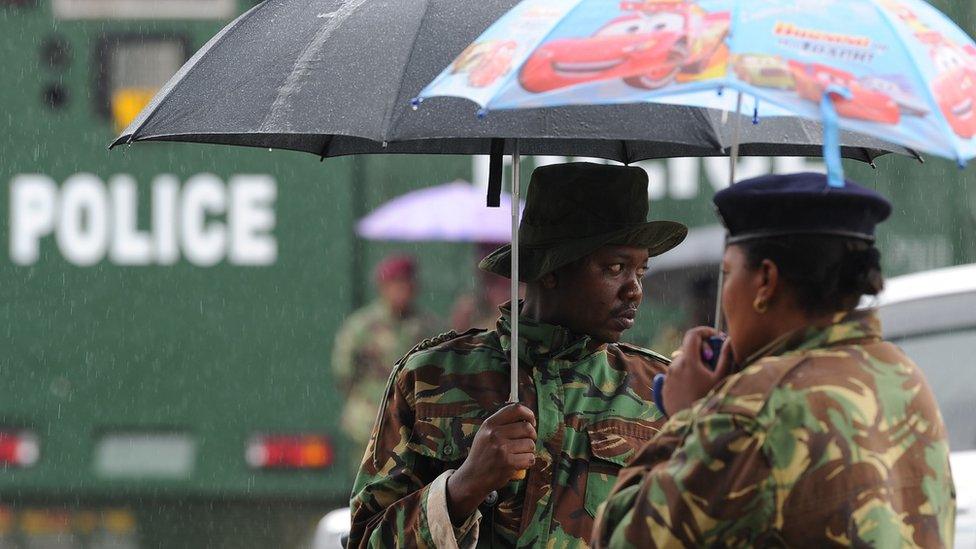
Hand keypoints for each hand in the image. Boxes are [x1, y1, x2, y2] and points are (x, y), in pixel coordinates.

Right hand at [446, 403, 536, 523]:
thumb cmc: (482, 454)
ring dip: (530, 450)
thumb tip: (526, 416)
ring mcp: (501, 448)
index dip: (529, 414)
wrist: (472, 477)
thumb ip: (501, 423)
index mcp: (490, 424)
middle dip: (532, 435)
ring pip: (530, 444)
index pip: (516, 409)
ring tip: (520, 454)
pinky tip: (520, 463)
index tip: (531, 422)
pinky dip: (528, 461)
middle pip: (527, 427)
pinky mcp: (508, 463)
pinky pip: (530, 458)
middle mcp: (495, 434)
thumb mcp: (485, 433)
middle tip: (528, 442)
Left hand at [661, 327, 733, 415]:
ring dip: (693, 365)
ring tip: (705, 379)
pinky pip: (674, 376)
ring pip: (681, 363)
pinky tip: (694, 388)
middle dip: (701, 351)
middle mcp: (674, 366)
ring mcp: (667, 378)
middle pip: (688, 350)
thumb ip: (726, 356)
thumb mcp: (723, 379)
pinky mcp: (663, 389)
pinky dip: (684, 376)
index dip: (705, 331)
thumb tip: (729, 340)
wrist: (692, 427)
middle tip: (714, 362)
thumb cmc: (710, 401)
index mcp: (688, 361)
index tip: (716, 337)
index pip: (693, 335)